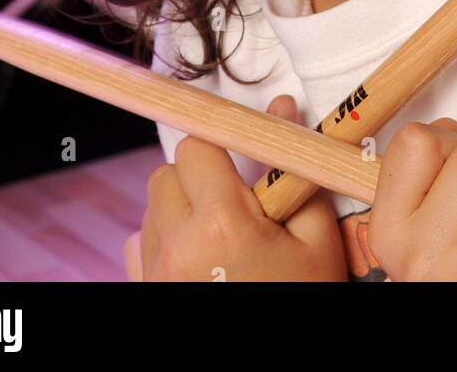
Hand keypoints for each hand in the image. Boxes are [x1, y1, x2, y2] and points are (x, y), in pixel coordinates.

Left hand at [125, 94, 348, 281]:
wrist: (272, 368)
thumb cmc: (299, 302)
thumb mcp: (317, 244)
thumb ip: (296, 172)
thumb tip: (283, 110)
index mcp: (222, 224)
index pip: (197, 144)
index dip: (220, 142)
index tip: (237, 150)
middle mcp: (177, 245)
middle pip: (169, 172)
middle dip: (201, 177)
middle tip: (236, 202)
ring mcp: (154, 272)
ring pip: (153, 206)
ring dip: (181, 208)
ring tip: (220, 238)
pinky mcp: (142, 291)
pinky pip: (138, 243)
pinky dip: (162, 242)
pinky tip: (197, 262)